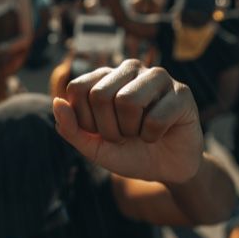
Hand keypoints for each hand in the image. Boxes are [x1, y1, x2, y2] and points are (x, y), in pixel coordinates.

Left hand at [54, 60, 203, 182]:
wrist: (166, 168)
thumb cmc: (128, 151)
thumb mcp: (94, 146)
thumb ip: (71, 128)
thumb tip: (56, 102)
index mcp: (104, 77)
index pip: (77, 89)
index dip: (84, 120)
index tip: (100, 132)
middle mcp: (130, 69)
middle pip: (100, 95)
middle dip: (108, 129)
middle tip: (123, 135)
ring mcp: (157, 77)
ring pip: (128, 101)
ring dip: (131, 130)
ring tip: (140, 132)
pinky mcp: (182, 93)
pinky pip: (156, 118)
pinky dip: (152, 136)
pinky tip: (160, 134)